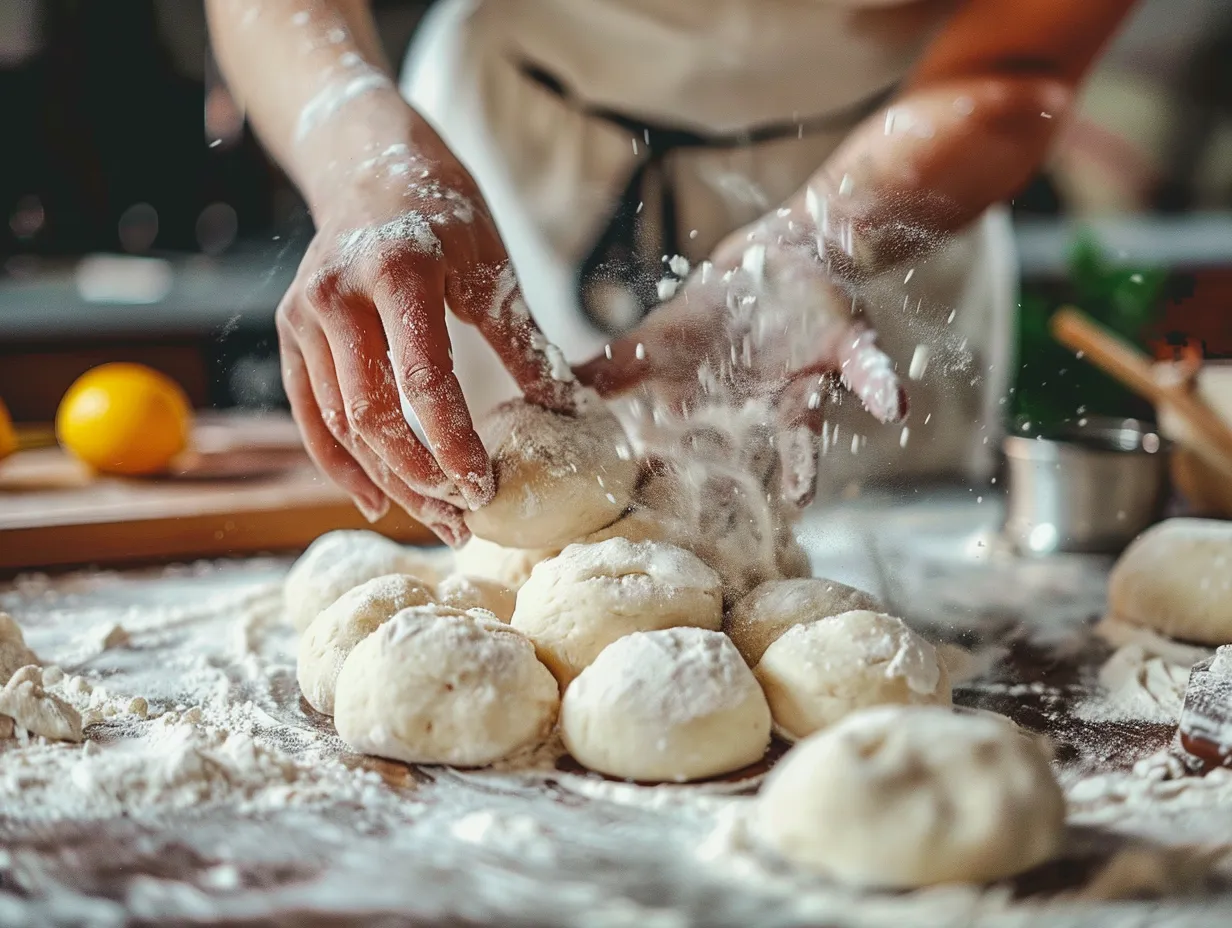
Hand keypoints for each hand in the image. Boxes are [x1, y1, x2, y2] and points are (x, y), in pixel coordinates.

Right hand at [277, 118, 577, 544]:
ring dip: (389, 480)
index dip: (454, 445)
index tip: (485, 488)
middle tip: (464, 519)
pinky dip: (341, 462)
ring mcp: (303, 315)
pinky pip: (310, 413)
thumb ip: (523, 342)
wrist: (370, 163)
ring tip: (436, 518)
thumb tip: (566, 408)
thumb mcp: (491, 268)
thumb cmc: (443, 213)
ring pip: (341, 424)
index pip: (423, 382)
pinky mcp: (290, 332)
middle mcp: (337, 295)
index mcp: (396, 271)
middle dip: (422, 478)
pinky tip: (376, 499)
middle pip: (373, 415)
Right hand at [575, 202, 905, 506]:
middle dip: (728, 510)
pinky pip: (862, 371)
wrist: (779, 261)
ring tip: (797, 500)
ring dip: (798, 465)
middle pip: (739, 469)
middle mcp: (750, 417)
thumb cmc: (715, 311)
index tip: (646, 537)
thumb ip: (609, 369)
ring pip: (796, 435)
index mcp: (703, 414)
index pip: (679, 465)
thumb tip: (545, 392)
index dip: (664, 500)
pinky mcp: (839, 360)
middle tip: (716, 556)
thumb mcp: (654, 339)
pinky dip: (877, 385)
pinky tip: (890, 406)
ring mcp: (793, 392)